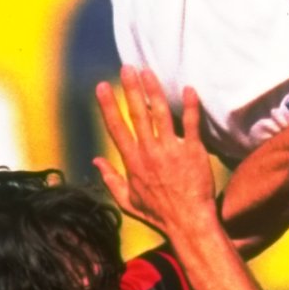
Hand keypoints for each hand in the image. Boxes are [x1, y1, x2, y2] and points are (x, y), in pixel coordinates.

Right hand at [94, 72, 223, 242]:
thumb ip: (110, 179)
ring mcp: (171, 150)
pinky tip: (189, 89)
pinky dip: (191, 105)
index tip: (102, 86)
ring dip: (154, 90)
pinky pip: (191, 123)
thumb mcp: (127, 200)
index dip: (108, 105)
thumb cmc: (158, 213)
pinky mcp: (193, 151)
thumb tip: (95, 162)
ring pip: (161, 113)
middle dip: (131, 88)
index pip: (116, 127)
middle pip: (137, 113)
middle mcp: (149, 152)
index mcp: (132, 161)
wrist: (188, 222)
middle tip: (127, 67)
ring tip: (149, 72)